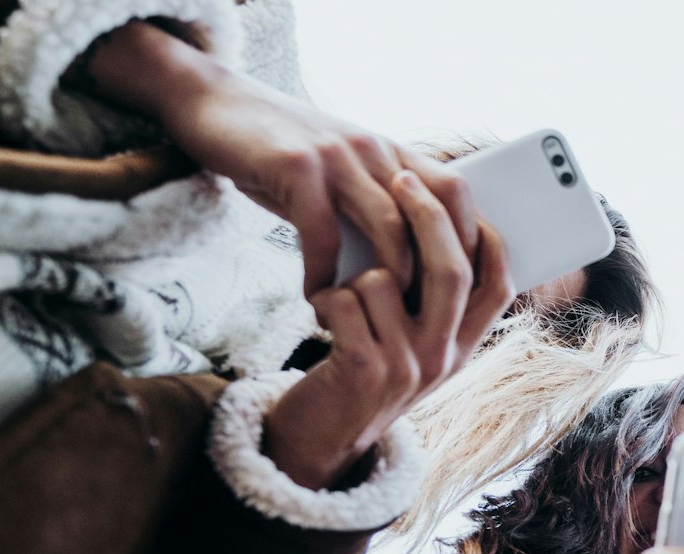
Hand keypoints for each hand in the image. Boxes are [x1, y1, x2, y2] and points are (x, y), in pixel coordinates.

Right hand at [81, 21, 482, 293]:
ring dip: (386, 281)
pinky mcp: (296, 167)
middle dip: (437, 273)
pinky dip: (324, 274)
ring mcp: (338, 156)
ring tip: (374, 318)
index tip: (465, 290)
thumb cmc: (278, 151)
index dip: (469, 241)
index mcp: (391, 151)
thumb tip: (404, 269)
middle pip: (432, 214)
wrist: (213, 102)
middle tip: (427, 321)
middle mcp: (374, 149)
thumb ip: (372, 207)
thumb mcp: (338, 171)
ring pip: (388, 226)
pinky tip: (316, 298)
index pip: (455, 193)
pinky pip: (323, 233)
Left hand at [261, 172, 513, 488]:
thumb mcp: (413, 344)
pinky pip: (346, 300)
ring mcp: (408, 368)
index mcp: (464, 348)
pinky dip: (325, 298)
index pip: (499, 284)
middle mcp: (444, 359)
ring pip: (386, 279)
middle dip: (426, 215)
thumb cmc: (363, 372)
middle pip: (451, 269)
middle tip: (400, 178)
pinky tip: (321, 317)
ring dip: (354, 276)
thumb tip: (441, 224)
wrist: (321, 438)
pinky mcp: (365, 371)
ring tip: (343, 299)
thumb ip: (432, 301)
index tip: (464, 194)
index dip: (487, 236)